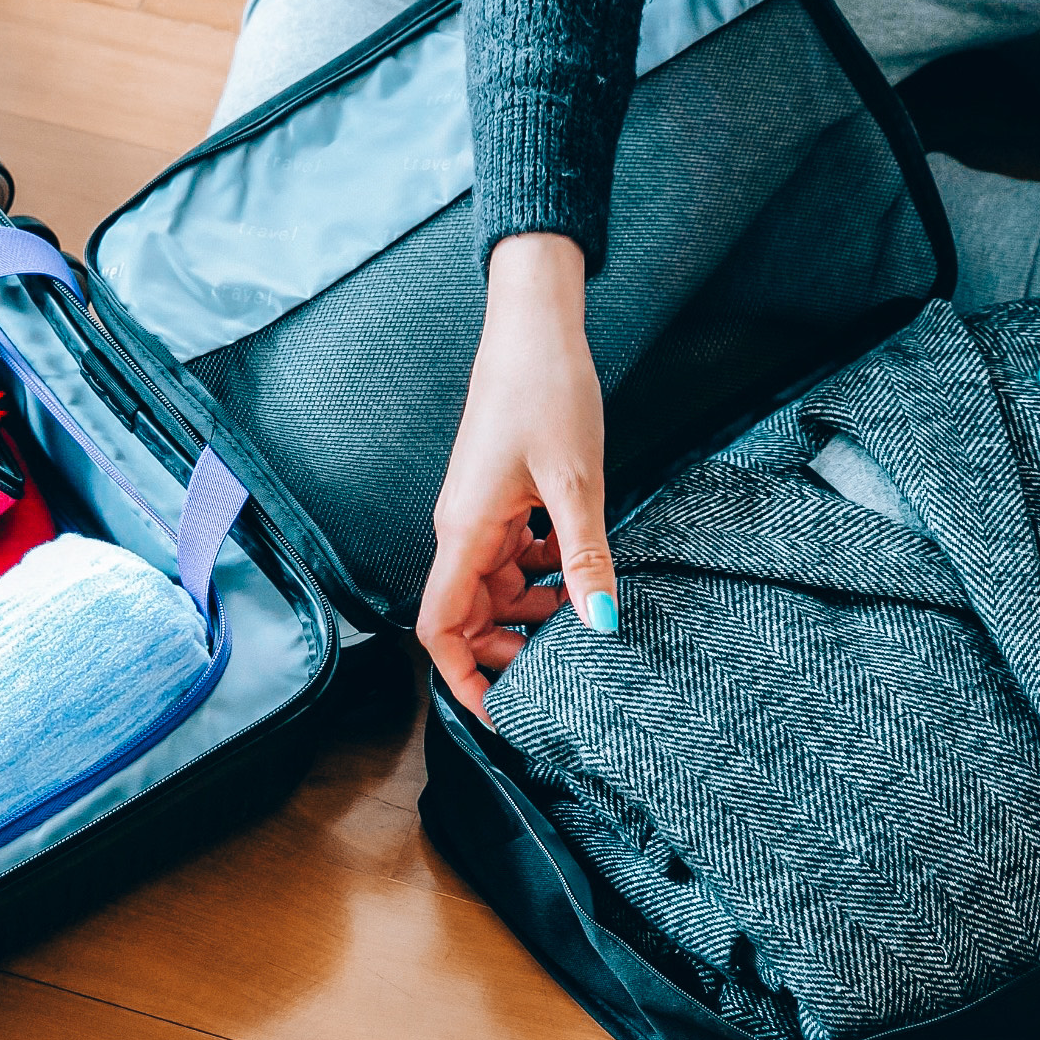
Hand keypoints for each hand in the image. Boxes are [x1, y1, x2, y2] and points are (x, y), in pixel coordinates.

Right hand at [417, 233, 616, 720]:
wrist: (533, 325)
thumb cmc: (545, 391)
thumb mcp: (577, 484)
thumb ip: (584, 559)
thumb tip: (600, 625)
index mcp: (464, 532)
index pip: (439, 627)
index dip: (462, 680)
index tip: (502, 713)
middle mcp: (460, 529)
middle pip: (468, 617)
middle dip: (509, 649)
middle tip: (568, 660)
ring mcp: (478, 514)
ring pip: (493, 589)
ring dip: (532, 611)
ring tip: (583, 608)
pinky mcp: (499, 498)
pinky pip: (510, 557)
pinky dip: (541, 573)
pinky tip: (578, 563)